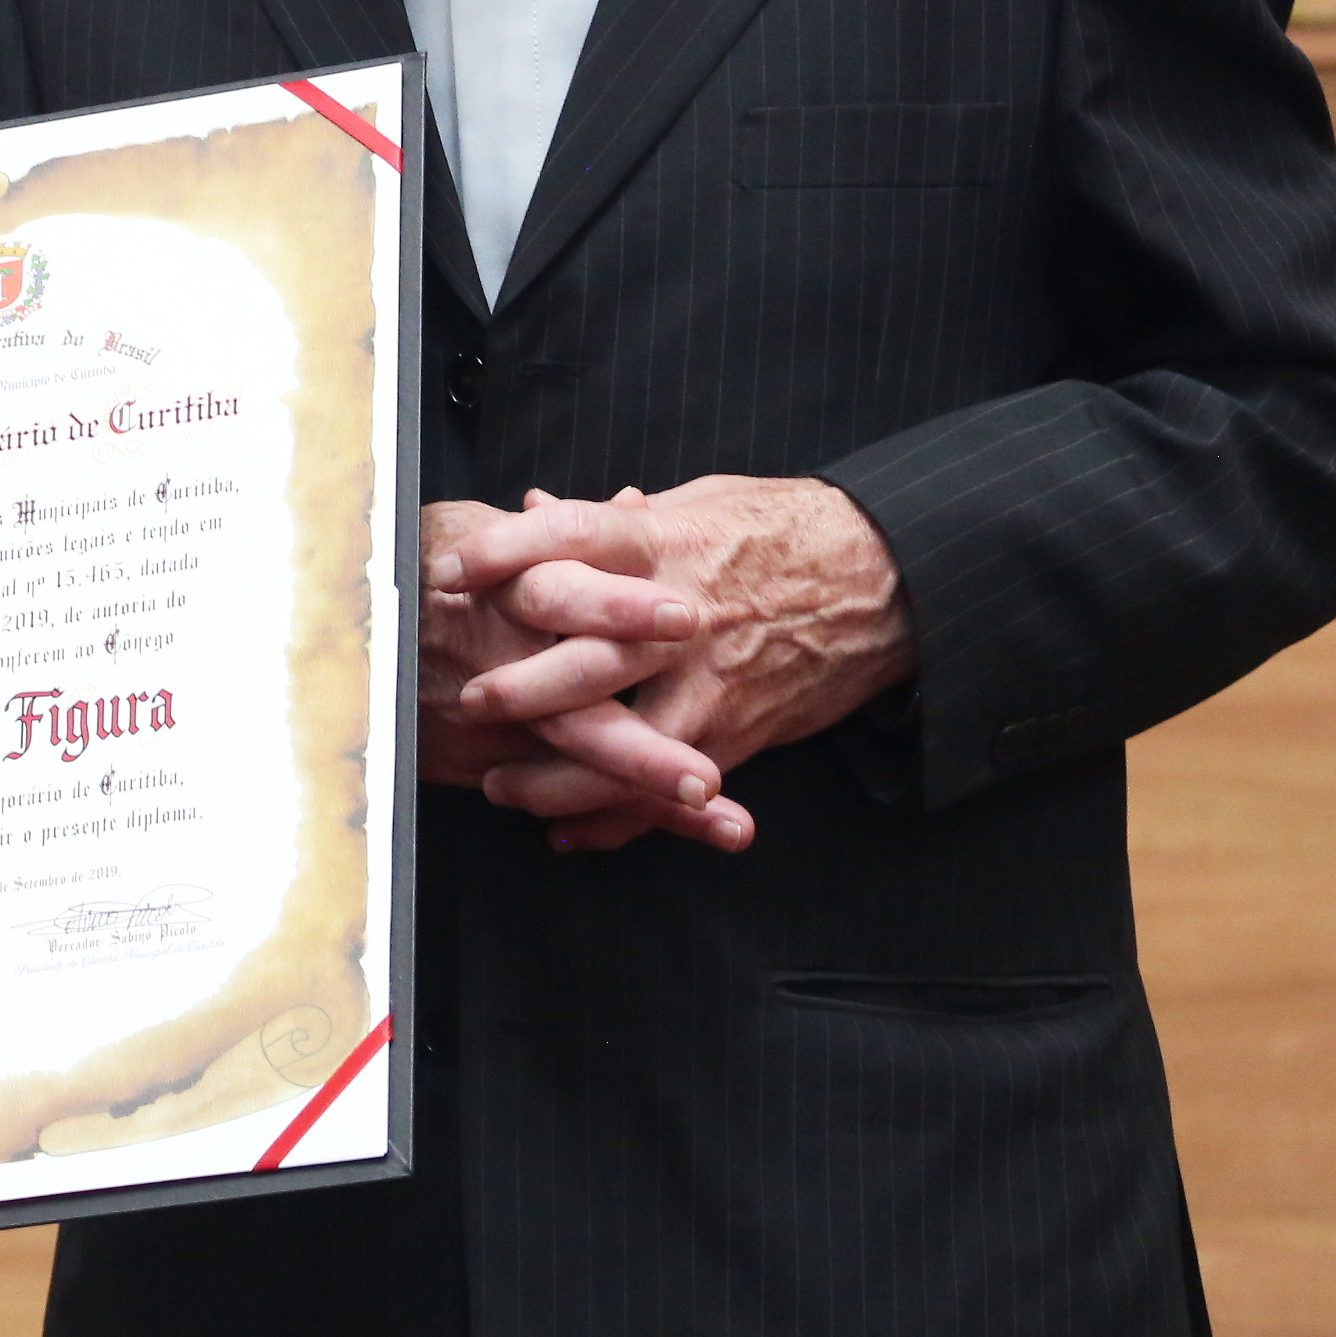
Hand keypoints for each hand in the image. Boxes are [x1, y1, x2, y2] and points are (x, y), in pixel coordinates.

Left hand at [440, 477, 913, 851]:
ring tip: (500, 786)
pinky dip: (618, 818)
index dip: (506, 553)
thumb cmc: (780, 531)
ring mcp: (712, 679)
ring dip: (557, 774)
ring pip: (626, 741)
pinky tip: (568, 830)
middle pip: (591, 653)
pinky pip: (669, 788)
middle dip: (523, 684)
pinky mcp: (738, 730)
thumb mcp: (695, 505)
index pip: (571, 539)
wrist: (886, 580)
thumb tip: (530, 506)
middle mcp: (683, 614)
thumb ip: (609, 522)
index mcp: (663, 542)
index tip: (449, 571)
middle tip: (466, 700)